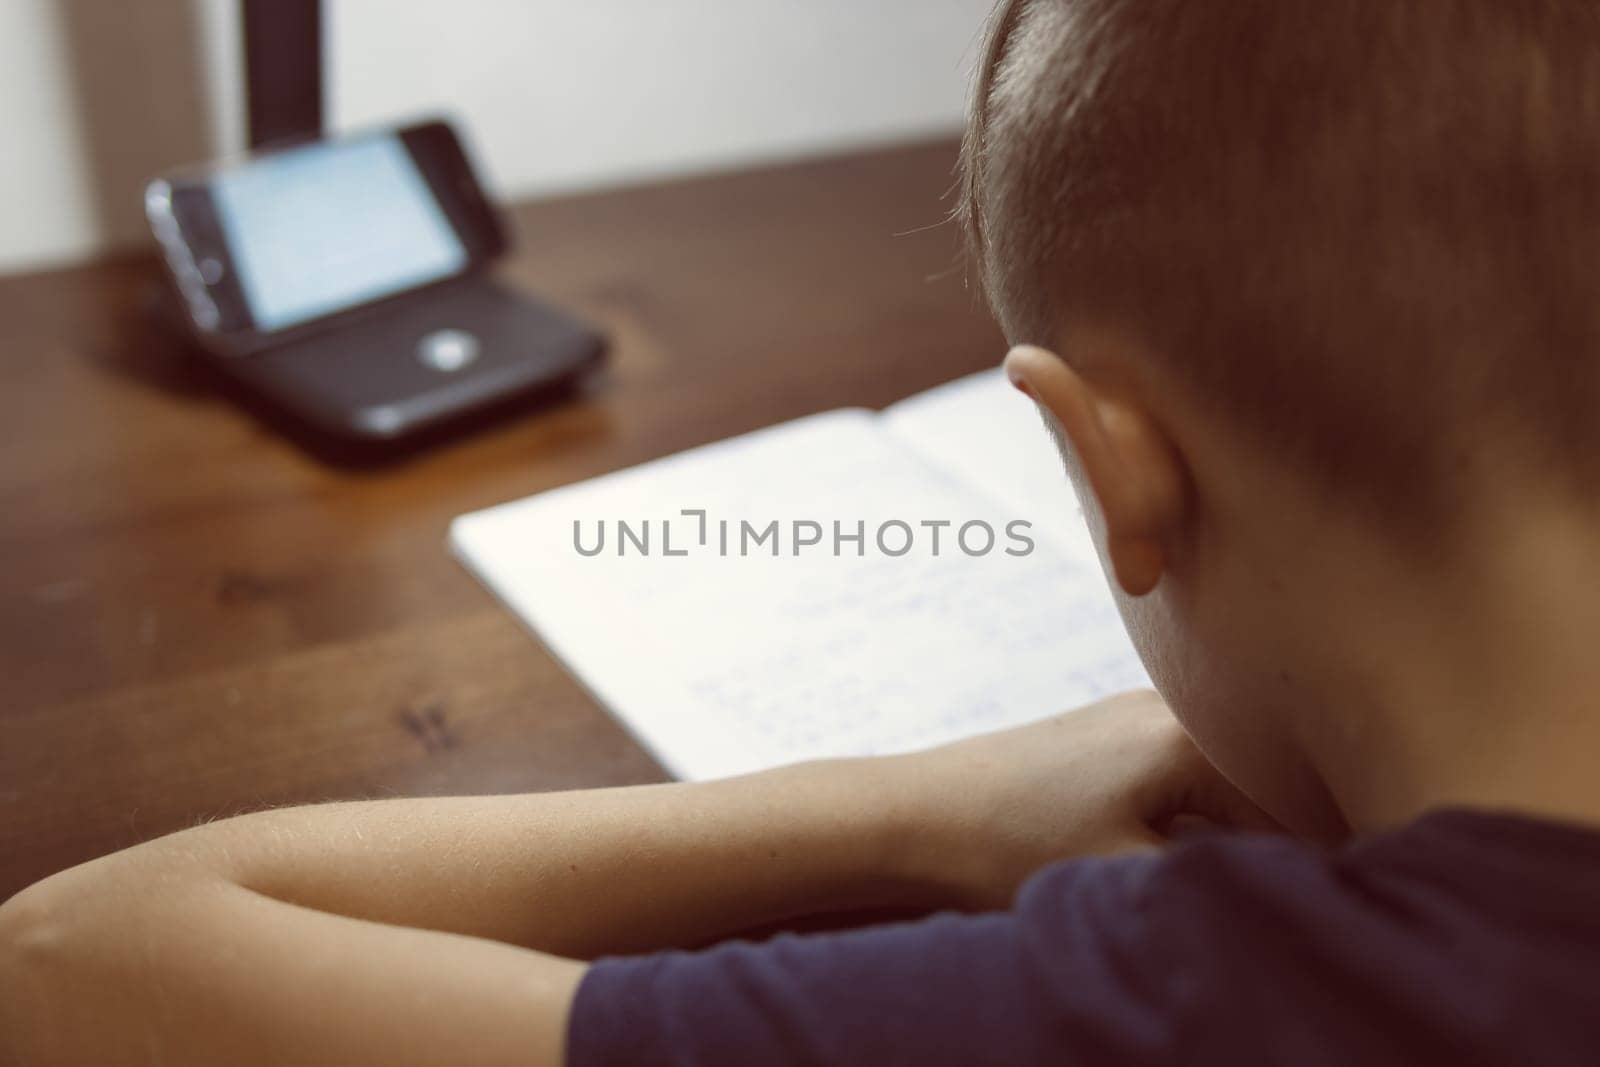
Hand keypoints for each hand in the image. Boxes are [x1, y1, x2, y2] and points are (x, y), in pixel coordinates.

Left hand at [883, 690, 1281, 908]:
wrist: (909, 815)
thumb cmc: (1009, 847)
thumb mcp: (1125, 878)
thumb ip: (1217, 885)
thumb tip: (1288, 887)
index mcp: (1190, 735)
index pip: (1295, 812)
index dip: (1307, 867)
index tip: (1301, 905)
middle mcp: (1171, 707)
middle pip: (1260, 788)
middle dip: (1264, 847)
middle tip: (1238, 894)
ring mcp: (1135, 712)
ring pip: (1218, 784)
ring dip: (1221, 835)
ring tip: (1191, 878)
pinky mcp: (1105, 733)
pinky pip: (1178, 777)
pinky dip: (1184, 819)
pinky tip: (1156, 854)